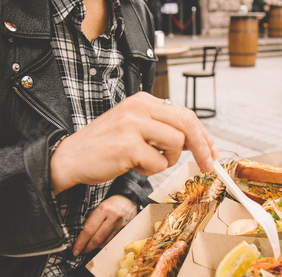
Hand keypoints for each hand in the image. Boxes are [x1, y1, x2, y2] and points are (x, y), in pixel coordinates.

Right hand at [51, 92, 218, 193]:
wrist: (70, 158)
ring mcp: (133, 124)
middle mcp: (139, 107)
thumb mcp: (134, 128)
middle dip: (202, 147)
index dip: (202, 134)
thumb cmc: (103, 147)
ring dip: (166, 160)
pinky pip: (158, 163)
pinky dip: (150, 170)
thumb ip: (161, 129)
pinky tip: (132, 166)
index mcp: (143, 100)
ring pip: (176, 143)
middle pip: (187, 123)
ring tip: (145, 161)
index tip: (211, 150)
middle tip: (208, 164)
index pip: (184, 113)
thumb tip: (194, 142)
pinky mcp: (129, 145)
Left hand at [72, 195, 136, 255]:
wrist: (128, 201)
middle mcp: (113, 218)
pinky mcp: (124, 231)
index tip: (76, 249)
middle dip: (87, 248)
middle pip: (97, 239)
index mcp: (103, 210)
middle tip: (81, 251)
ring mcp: (120, 225)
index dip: (81, 242)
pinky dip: (103, 245)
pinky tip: (99, 243)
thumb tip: (81, 236)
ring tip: (89, 246)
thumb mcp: (98, 208)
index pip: (89, 230)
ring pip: (104, 243)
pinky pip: (111, 242)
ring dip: (95, 247)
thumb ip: (90, 221)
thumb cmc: (111, 204)